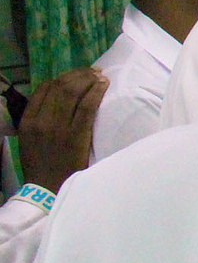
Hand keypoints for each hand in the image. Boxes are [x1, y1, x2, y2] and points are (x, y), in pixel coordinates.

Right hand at [18, 68, 106, 192]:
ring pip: (73, 92)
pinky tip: (104, 86)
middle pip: (60, 86)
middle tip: (93, 72)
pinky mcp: (76, 136)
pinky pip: (87, 107)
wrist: (47, 190)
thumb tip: (56, 102)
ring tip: (100, 76)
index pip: (43, 89)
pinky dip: (96, 92)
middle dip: (78, 75)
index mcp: (27, 121)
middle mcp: (40, 121)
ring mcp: (58, 128)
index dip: (61, 78)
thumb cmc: (42, 166)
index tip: (75, 76)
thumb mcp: (30, 140)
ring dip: (89, 80)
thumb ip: (39, 120)